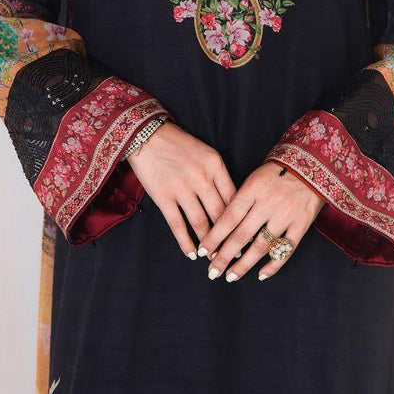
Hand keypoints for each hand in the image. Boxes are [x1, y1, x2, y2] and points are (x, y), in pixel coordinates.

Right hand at [127, 121, 238, 259]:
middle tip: (235, 255)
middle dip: (229, 238)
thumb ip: (218, 176)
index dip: (241, 220)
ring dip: (208, 245)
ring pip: (201, 223)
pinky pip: (178, 225)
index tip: (247, 235)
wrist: (147, 135)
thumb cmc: (180, 144)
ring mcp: (182, 188)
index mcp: (215, 165)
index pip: (234, 198)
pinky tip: (191, 254)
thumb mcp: (206, 153)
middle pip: (220, 214)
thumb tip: (230, 205)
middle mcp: (201, 178)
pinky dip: (186, 242)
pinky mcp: (163, 197)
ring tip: (214, 259)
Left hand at [195, 161, 325, 281]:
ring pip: (261, 246)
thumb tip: (222, 226)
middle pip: (241, 235)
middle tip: (212, 271)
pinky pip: (286, 249)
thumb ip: (240, 199)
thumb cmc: (278, 170)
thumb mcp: (255, 177)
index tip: (203, 251)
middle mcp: (267, 203)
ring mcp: (285, 215)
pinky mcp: (301, 224)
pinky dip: (273, 265)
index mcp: (253, 189)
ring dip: (244, 264)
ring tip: (231, 276)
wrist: (313, 164)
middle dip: (224, 256)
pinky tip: (261, 275)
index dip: (215, 236)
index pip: (229, 217)